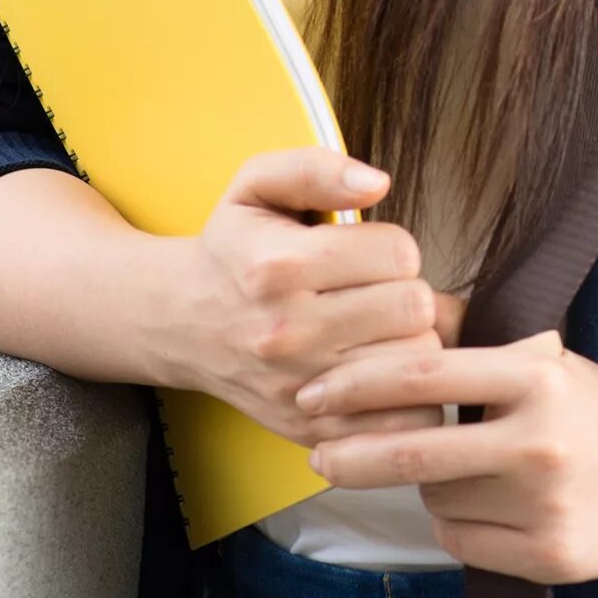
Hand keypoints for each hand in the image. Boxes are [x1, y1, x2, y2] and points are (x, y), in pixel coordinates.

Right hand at [152, 147, 448, 446]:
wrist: (182, 320)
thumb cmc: (236, 248)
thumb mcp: (258, 185)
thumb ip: (317, 168)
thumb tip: (377, 182)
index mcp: (280, 266)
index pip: (398, 254)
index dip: (394, 248)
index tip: (369, 254)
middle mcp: (287, 331)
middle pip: (414, 309)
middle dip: (406, 293)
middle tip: (376, 293)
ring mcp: (300, 387)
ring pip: (414, 363)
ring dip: (409, 343)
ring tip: (378, 330)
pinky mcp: (312, 429)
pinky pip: (401, 422)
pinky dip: (407, 399)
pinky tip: (382, 372)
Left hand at [304, 332, 597, 582]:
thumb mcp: (545, 357)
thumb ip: (473, 338)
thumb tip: (400, 302)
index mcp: (537, 377)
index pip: (425, 374)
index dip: (356, 383)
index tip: (312, 393)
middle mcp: (541, 439)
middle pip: (415, 450)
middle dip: (352, 455)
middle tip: (317, 456)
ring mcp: (547, 503)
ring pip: (438, 501)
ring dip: (426, 489)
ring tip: (455, 473)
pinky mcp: (552, 555)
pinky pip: (463, 544)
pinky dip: (458, 527)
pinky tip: (488, 508)